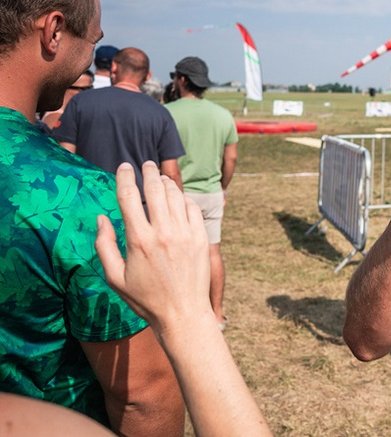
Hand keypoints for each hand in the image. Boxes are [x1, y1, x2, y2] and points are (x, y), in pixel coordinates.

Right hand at [95, 162, 211, 328]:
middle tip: (146, 165)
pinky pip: (193, 208)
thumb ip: (103, 246)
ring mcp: (185, 234)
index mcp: (138, 240)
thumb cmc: (145, 299)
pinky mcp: (202, 238)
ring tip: (160, 178)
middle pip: (155, 189)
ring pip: (175, 196)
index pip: (129, 197)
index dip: (125, 177)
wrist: (182, 314)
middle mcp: (163, 232)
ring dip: (167, 182)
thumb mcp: (114, 277)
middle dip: (149, 172)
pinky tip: (178, 198)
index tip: (124, 167)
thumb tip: (101, 218)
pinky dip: (184, 199)